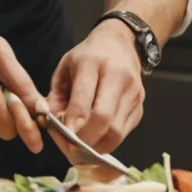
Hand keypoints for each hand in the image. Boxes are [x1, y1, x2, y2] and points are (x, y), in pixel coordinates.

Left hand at [46, 19, 145, 153]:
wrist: (121, 42)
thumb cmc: (87, 56)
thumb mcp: (64, 69)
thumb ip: (55, 97)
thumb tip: (50, 124)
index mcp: (92, 63)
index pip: (83, 100)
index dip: (72, 123)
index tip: (63, 138)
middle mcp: (118, 76)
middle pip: (103, 118)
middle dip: (85, 139)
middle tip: (72, 149)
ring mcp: (133, 91)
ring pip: (116, 130)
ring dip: (97, 145)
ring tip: (83, 148)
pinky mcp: (140, 104)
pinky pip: (125, 132)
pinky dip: (109, 141)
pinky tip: (97, 139)